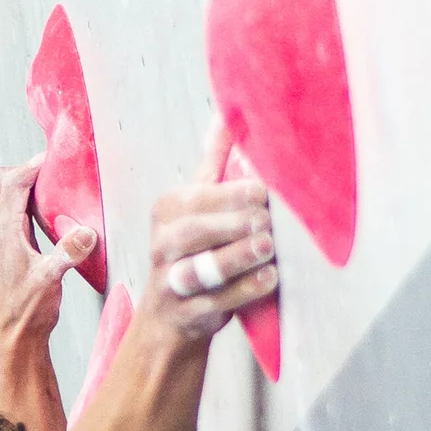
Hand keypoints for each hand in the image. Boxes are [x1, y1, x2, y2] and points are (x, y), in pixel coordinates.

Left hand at [0, 161, 95, 353]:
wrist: (18, 333)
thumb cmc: (28, 309)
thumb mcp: (50, 280)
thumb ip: (67, 254)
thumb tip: (85, 232)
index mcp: (8, 232)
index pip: (13, 185)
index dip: (31, 166)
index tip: (53, 157)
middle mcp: (4, 232)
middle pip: (2, 184)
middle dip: (24, 169)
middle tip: (52, 168)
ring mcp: (9, 239)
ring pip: (8, 198)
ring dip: (28, 185)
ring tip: (56, 183)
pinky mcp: (18, 248)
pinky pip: (21, 213)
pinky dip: (34, 203)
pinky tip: (56, 212)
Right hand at [149, 118, 275, 343]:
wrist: (169, 318)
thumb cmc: (193, 251)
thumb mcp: (197, 205)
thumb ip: (214, 162)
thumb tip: (229, 112)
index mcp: (168, 210)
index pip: (197, 197)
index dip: (231, 194)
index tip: (263, 191)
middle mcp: (162, 244)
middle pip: (195, 230)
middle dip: (233, 223)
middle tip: (268, 219)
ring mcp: (170, 281)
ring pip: (200, 267)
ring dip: (236, 256)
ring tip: (267, 246)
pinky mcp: (184, 314)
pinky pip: (213, 302)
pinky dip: (243, 291)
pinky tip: (268, 279)